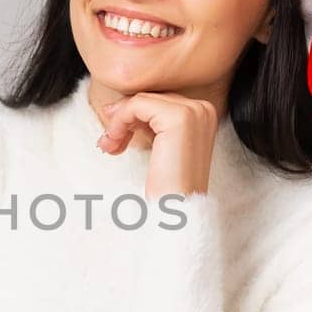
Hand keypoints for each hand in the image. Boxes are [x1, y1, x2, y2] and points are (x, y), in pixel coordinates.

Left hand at [97, 91, 219, 198]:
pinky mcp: (179, 118)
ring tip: (109, 145)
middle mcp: (203, 109)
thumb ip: (148, 124)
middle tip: (108, 143)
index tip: (114, 138)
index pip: (158, 101)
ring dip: (118, 122)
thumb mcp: (160, 148)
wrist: (177, 213)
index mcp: (203, 114)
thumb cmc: (168, 188)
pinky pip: (137, 105)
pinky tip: (114, 143)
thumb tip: (116, 105)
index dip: (132, 116)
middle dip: (123, 119)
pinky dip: (119, 122)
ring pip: (140, 99)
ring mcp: (194, 111)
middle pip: (150, 98)